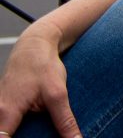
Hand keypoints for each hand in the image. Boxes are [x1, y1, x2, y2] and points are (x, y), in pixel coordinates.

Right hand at [0, 23, 81, 137]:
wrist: (34, 46)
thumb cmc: (42, 66)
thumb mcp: (58, 94)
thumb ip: (64, 120)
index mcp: (6, 113)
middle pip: (4, 137)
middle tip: (42, 137)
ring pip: (5, 131)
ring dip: (21, 134)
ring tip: (40, 134)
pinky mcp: (3, 110)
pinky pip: (7, 126)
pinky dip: (18, 130)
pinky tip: (36, 131)